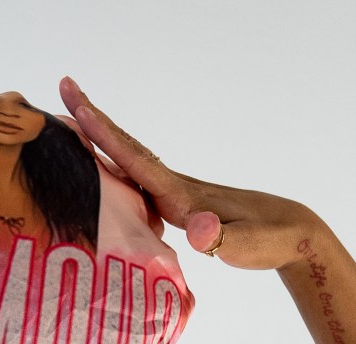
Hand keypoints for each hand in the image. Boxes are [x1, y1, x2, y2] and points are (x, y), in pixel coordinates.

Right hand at [59, 76, 325, 270]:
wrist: (291, 233)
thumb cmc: (269, 241)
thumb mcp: (246, 245)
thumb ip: (221, 238)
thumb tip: (198, 231)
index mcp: (181, 194)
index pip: (136, 160)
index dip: (105, 135)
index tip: (79, 105)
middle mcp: (174, 187)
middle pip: (126, 149)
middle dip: (94, 121)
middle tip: (64, 87)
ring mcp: (175, 194)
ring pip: (129, 162)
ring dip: (100, 140)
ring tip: (70, 121)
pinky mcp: (179, 206)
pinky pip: (136, 182)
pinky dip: (114, 167)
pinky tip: (102, 170)